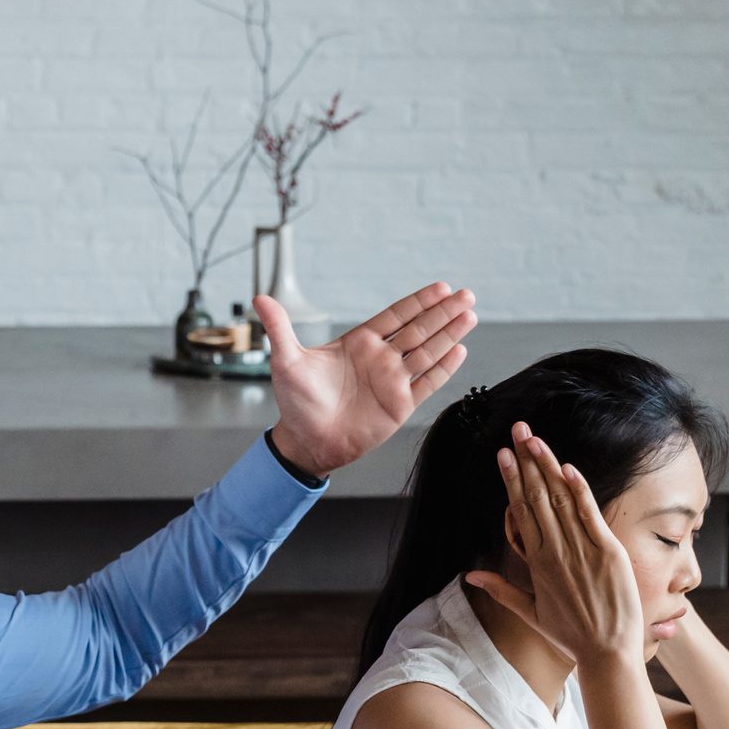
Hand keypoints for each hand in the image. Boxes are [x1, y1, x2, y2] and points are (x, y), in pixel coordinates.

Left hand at [261, 283, 476, 477]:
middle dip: (443, 313)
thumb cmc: (296, 402)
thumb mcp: (286, 361)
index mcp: (359, 343)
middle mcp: (380, 358)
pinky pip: (427, 383)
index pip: (396, 316)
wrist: (307, 442)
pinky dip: (444, 368)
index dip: (418, 301)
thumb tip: (259, 298)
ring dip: (449, 334)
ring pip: (427, 352)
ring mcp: (393, 381)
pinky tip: (460, 350)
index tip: (440, 287)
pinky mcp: (400, 405)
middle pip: (419, 329)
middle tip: (467, 294)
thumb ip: (280, 329)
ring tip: (470, 315)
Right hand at [463, 422, 645, 666]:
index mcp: (536, 563)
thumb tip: (470, 576)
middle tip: (517, 430)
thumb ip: (501, 590)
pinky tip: (567, 468)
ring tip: (535, 439)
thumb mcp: (530, 613)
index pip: (519, 512)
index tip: (502, 455)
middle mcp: (555, 552)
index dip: (511, 480)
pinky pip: (590, 515)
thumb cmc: (571, 635)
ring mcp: (581, 550)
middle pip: (535, 497)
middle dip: (526, 461)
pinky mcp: (607, 552)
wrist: (606, 652)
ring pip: (559, 500)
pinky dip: (579, 490)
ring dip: (547, 466)